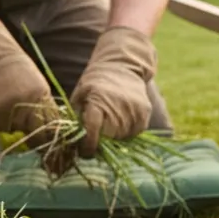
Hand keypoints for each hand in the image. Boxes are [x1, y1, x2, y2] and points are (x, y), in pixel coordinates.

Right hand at [0, 19, 58, 133]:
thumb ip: (45, 108)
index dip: (46, 135)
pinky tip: (0, 104)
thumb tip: (51, 129)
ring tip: (11, 106)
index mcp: (40, 100)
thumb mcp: (40, 87)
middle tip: (26, 120)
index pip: (47, 128)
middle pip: (30, 133)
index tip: (45, 135)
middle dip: (30, 130)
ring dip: (14, 123)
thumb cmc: (21, 72)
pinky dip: (0, 118)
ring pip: (13, 129)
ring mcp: (6, 111)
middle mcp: (24, 108)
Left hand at [70, 26, 156, 156]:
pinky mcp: (145, 112)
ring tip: (109, 124)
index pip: (92, 129)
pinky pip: (134, 133)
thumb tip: (73, 141)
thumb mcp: (80, 94)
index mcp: (98, 100)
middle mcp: (118, 105)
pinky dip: (126, 133)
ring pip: (122, 138)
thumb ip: (76, 117)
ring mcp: (134, 109)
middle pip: (108, 138)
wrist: (122, 66)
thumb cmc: (95, 82)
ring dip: (114, 138)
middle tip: (95, 137)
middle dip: (100, 142)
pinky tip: (121, 121)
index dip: (87, 144)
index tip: (84, 151)